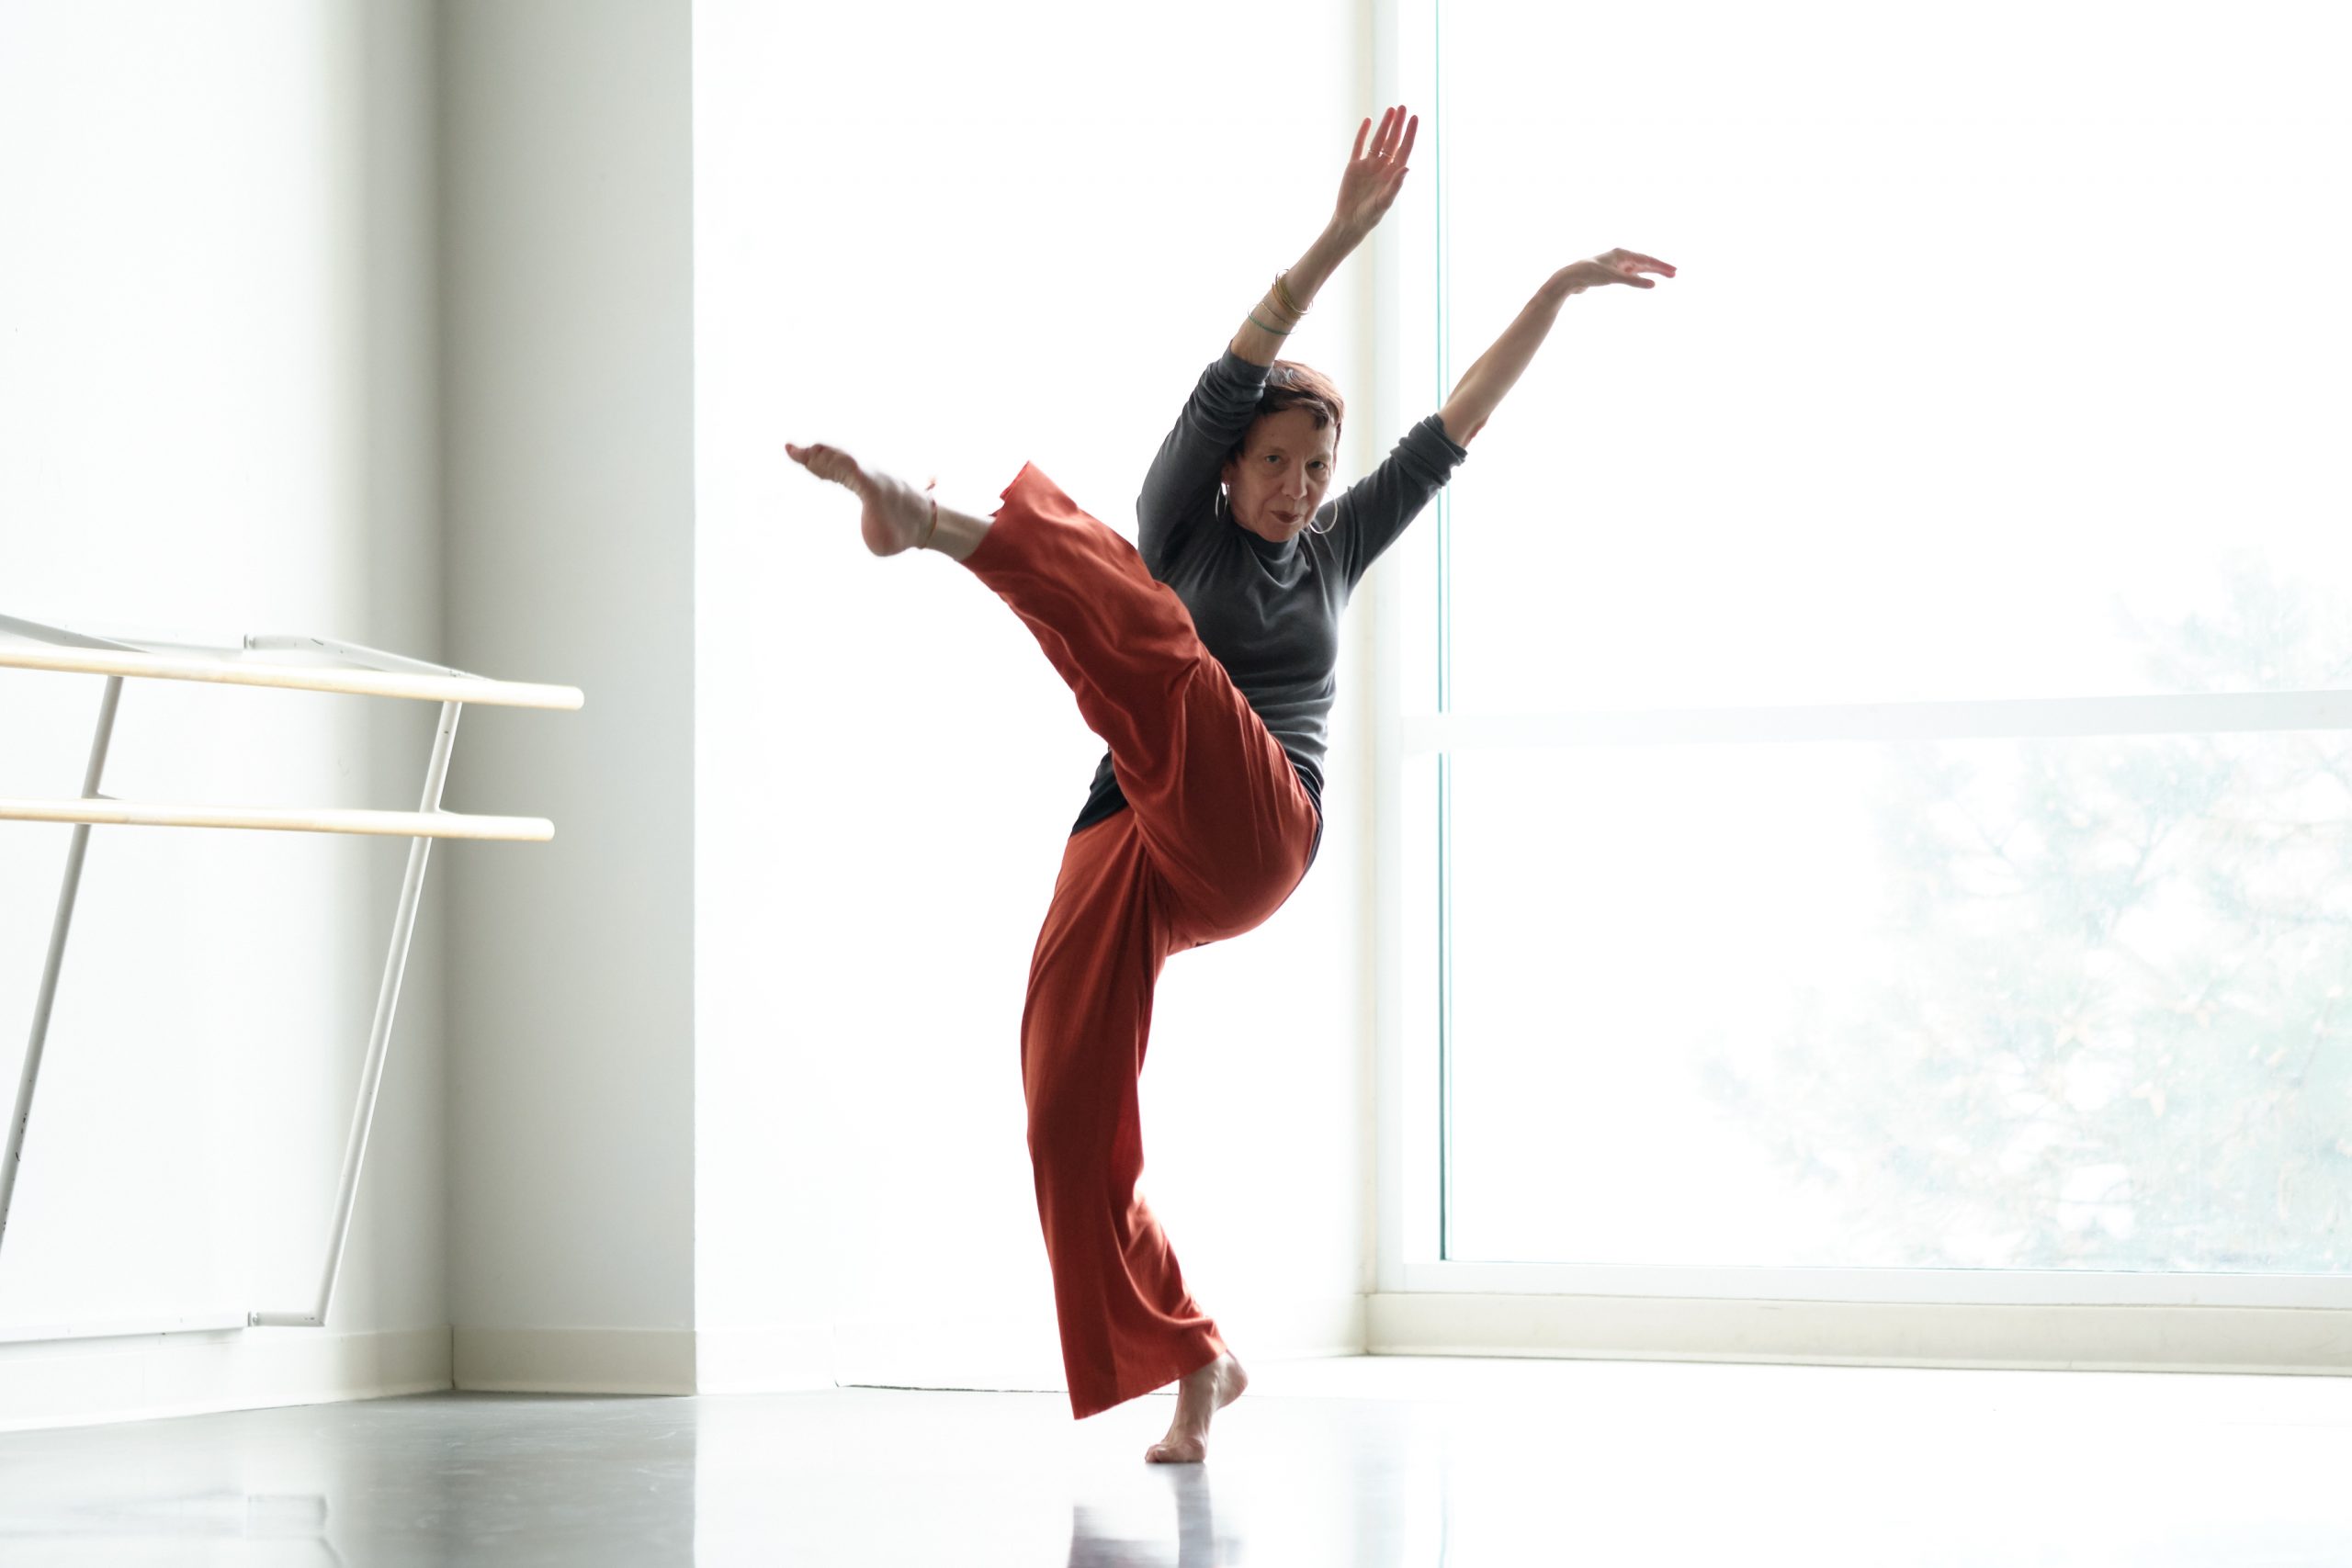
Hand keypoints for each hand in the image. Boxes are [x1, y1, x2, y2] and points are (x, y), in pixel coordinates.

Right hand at [1331, 106, 1418, 242]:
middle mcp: (1383, 167)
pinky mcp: (1354, 166)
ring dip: (1385, 125)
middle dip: (1398, 124)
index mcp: (1393, 174)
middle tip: (1403, 106)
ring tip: (1391, 109)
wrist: (1349, 222)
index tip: (1415, 117)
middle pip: (1393, 141)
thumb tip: (1407, 168)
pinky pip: (1359, 146)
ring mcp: (1369, 165)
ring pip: (1378, 141)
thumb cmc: (1370, 216)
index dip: (1410, 133)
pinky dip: (1363, 134)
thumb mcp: (1384, 202)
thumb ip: (1395, 185)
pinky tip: (1368, 121)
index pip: (1404, 149)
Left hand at [1550, 249, 1676, 297]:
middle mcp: (1620, 257)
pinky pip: (1630, 274)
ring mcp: (1616, 265)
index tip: (1674, 271)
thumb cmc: (1590, 274)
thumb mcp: (1614, 278)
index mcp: (1622, 254)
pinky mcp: (1610, 274)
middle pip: (1645, 262)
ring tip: (1665, 277)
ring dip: (1651, 272)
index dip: (1661, 266)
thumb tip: (1653, 284)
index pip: (1647, 259)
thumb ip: (1634, 281)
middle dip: (1660, 268)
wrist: (1570, 279)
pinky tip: (1644, 280)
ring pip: (1638, 268)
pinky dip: (1640, 277)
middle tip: (1674, 274)